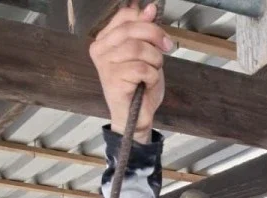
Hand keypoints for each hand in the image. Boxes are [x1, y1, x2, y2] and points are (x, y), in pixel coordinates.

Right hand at [89, 2, 173, 143]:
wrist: (135, 118)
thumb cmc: (139, 87)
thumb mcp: (147, 54)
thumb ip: (145, 32)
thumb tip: (150, 8)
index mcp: (105, 38)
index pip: (125, 16)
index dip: (147, 21)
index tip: (161, 37)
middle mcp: (100, 48)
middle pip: (132, 29)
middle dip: (155, 38)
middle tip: (166, 49)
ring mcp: (104, 64)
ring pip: (138, 48)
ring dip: (154, 60)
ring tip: (153, 71)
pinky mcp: (112, 79)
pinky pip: (141, 68)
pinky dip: (152, 76)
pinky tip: (147, 84)